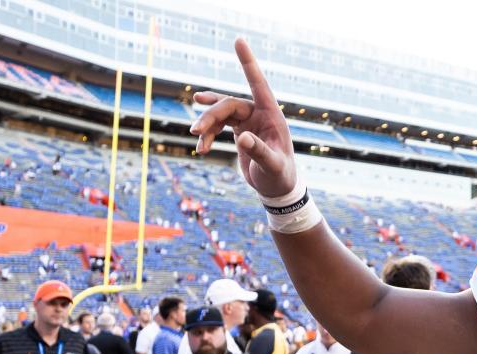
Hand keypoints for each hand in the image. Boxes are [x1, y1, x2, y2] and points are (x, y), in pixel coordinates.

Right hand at [190, 39, 296, 197]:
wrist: (277, 190)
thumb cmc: (281, 177)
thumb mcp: (273, 167)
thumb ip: (260, 152)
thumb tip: (242, 138)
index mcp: (272, 116)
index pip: (259, 85)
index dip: (248, 64)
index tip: (238, 41)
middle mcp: (260, 114)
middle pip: (229, 105)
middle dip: (211, 116)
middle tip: (195, 130)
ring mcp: (249, 121)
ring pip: (221, 114)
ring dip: (206, 125)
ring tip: (196, 140)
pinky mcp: (240, 130)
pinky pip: (218, 126)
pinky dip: (208, 135)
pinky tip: (201, 149)